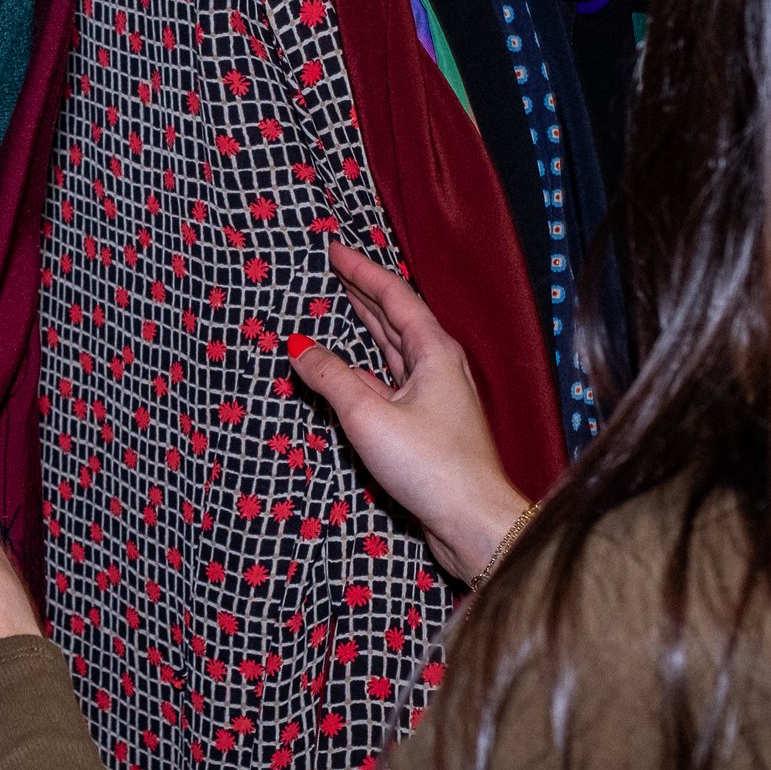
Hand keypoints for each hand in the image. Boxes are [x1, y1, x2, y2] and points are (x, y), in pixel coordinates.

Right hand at [288, 241, 534, 585]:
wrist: (472, 522)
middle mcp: (438, 367)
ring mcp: (434, 397)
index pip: (393, 294)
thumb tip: (298, 347)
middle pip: (395, 317)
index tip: (332, 247)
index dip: (361, 269)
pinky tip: (346, 371)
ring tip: (337, 306)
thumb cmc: (431, 466)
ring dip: (364, 329)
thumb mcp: (368, 416)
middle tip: (331, 269)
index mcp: (434, 351)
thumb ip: (329, 378)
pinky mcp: (427, 426)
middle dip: (362, 292)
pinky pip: (390, 383)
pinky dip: (364, 370)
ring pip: (393, 351)